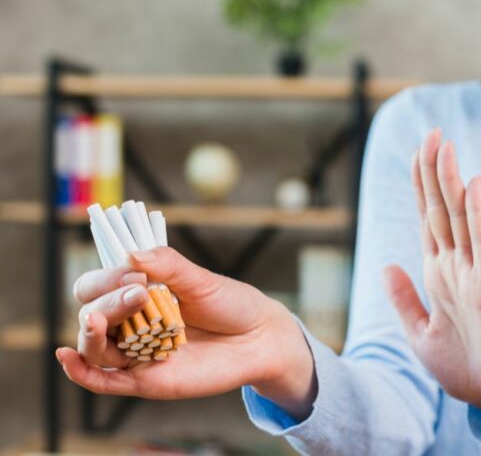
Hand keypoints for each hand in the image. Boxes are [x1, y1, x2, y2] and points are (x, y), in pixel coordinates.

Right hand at [57, 247, 316, 418]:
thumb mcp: (202, 280)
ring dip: (92, 331)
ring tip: (102, 320)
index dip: (106, 277)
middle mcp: (130, 322)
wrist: (261, 338)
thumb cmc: (231, 305)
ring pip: (94, 346)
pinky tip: (67, 357)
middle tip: (138, 292)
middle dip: (107, 301)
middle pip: (91, 313)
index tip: (134, 271)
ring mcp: (136, 352)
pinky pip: (103, 380)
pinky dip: (80, 372)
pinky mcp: (145, 380)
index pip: (97, 284)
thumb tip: (130, 254)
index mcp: (138, 292)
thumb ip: (168, 265)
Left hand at [383, 128, 480, 420]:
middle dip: (433, 170)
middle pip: (441, 209)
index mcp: (437, 275)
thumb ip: (403, 298)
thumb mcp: (419, 332)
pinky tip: (472, 185)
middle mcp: (454, 266)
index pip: (427, 220)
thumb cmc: (464, 367)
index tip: (416, 153)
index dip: (420, 186)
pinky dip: (477, 214)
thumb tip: (387, 264)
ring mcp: (473, 273)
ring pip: (460, 217)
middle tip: (431, 132)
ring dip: (451, 180)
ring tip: (444, 144)